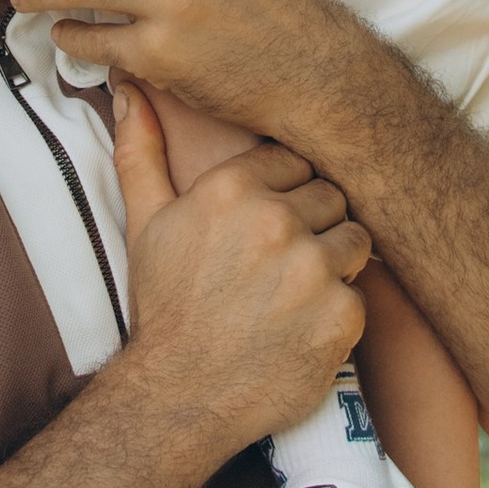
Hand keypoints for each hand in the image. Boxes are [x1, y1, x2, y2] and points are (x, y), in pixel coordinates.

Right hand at [107, 80, 366, 455]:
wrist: (177, 396)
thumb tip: (129, 91)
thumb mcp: (144, 224)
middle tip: (277, 264)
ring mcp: (314, 270)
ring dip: (332, 262)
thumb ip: (141, 150)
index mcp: (233, 188)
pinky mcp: (342, 317)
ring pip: (354, 239)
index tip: (264, 225)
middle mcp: (278, 221)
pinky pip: (359, 294)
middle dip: (311, 224)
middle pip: (330, 195)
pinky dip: (337, 312)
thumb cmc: (164, 308)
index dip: (283, 192)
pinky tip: (300, 328)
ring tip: (292, 293)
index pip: (294, 161)